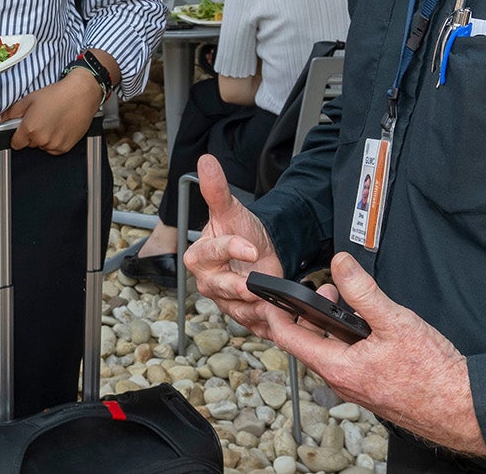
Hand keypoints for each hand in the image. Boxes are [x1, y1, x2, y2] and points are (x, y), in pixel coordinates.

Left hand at [0, 71, 101, 153]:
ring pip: (43, 146)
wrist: (81, 94)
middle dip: (32, 134)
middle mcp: (41, 140)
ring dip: (44, 138)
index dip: (18, 135)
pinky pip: (54, 149)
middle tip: (41, 119)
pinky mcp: (65, 147)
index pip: (15, 143)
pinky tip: (60, 127)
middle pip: (30, 144)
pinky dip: (55, 141)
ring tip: (52, 121)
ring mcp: (54, 145)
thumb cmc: (56, 94)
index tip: (22, 129)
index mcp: (29, 129)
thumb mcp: (29, 99)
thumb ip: (10, 113)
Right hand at [182, 154, 286, 334]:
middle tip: (256, 285)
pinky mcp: (244, 316)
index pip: (211, 254)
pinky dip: (272, 324)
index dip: (230, 249)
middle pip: (222, 288)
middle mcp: (209, 283)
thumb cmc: (241, 231)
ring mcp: (226, 302)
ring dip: (259, 308)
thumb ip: (216, 189)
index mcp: (199, 257)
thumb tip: (206, 161)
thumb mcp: (231, 210)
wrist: (258, 251)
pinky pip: (257, 325)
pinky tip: (285, 317)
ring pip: (240, 310)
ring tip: (277, 302)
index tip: (249, 246)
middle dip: (240, 287)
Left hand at [272, 253, 483, 456]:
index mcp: (337, 367)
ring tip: (348, 301)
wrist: (460, 407)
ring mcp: (355, 387)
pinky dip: (347, 339)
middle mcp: (341, 381)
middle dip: (310, 312)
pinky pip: (347, 361)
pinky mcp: (371, 388)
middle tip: (328, 289)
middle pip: (308, 343)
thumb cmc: (431, 374)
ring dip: (330, 325)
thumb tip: (340, 263)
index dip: (276, 312)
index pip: (288, 338)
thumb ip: (364, 291)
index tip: (271, 294)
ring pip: (329, 351)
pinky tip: (367, 327)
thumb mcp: (395, 321)